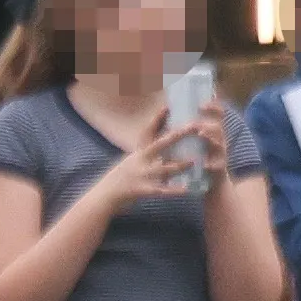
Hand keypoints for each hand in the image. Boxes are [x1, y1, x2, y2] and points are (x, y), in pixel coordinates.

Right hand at [89, 112, 205, 214]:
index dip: (158, 119)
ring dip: (179, 165)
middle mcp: (140, 160)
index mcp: (139, 151)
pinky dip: (174, 190)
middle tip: (193, 126)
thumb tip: (165, 144)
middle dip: (177, 135)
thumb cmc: (123, 176)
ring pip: (164, 168)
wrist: (106, 194)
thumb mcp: (134, 160)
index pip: (149, 131)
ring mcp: (142, 175)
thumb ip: (149, 153)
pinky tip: (186, 189)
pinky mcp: (143, 190)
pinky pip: (161, 190)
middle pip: (161, 144)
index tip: (168, 106)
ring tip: (194, 161)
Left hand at [193, 100, 232, 189]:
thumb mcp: (192, 144)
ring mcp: (221, 156)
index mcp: (212, 134)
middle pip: (219, 127)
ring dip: (211, 138)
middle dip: (209, 122)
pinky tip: (204, 164)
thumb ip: (184, 130)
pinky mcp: (219, 171)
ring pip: (221, 144)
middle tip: (196, 120)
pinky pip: (218, 166)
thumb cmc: (197, 162)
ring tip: (201, 134)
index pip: (218, 116)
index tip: (201, 104)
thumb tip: (168, 111)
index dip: (213, 108)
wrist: (210, 187)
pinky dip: (211, 165)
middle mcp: (219, 143)